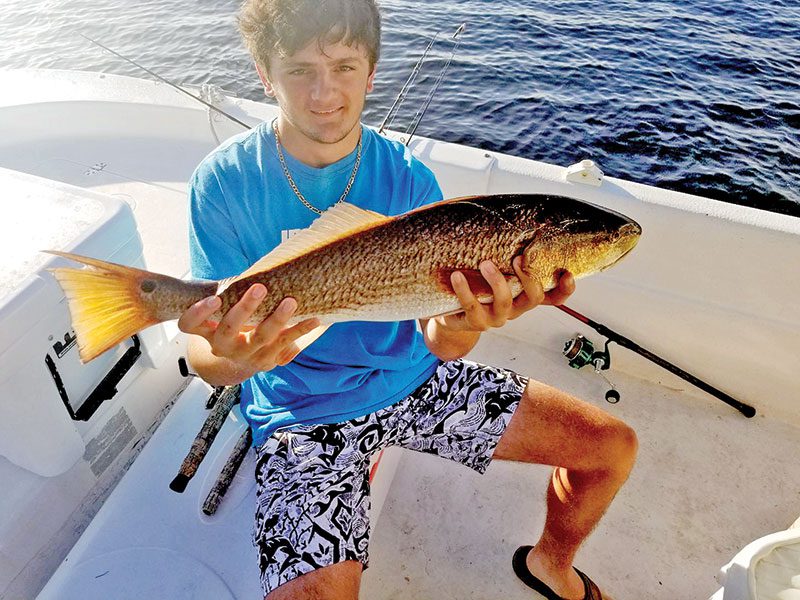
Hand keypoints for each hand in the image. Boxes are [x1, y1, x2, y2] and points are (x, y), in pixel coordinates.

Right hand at [177, 283, 320, 374]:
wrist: (241, 360)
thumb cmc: (234, 322)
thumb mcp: (225, 310)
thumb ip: (230, 293)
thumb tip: (256, 266)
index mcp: (207, 332)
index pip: (190, 325)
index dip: (199, 313)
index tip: (215, 298)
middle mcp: (223, 346)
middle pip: (229, 329)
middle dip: (245, 308)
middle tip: (260, 288)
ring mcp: (245, 356)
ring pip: (260, 339)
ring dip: (277, 319)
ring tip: (291, 301)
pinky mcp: (266, 361)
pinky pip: (284, 346)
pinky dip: (299, 331)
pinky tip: (314, 320)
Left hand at [436, 257, 574, 332]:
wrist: (454, 316)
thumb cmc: (478, 287)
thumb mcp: (496, 270)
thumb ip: (505, 251)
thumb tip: (504, 213)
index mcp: (524, 295)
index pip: (554, 296)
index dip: (565, 289)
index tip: (567, 274)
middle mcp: (515, 308)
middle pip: (534, 297)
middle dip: (529, 277)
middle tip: (518, 259)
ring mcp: (497, 316)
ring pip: (504, 302)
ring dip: (497, 281)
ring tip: (485, 264)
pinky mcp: (475, 321)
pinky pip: (472, 306)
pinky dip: (465, 290)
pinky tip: (457, 276)